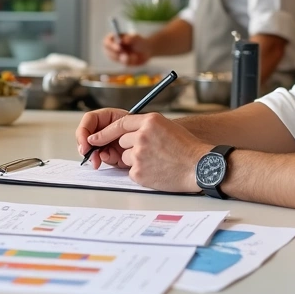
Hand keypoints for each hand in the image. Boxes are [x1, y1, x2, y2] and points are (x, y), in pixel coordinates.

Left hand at [76, 109, 210, 192]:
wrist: (200, 167)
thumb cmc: (187, 148)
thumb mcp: (167, 127)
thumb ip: (147, 126)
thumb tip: (127, 132)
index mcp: (150, 121)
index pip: (120, 123)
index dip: (106, 132)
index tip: (94, 138)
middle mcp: (142, 135)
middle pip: (122, 142)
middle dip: (131, 147)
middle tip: (151, 152)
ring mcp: (139, 154)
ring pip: (126, 157)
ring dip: (136, 160)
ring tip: (158, 162)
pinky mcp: (139, 172)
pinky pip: (132, 171)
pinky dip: (142, 172)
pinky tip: (157, 171)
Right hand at [102, 32, 151, 65]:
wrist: (147, 50)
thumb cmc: (140, 41)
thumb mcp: (137, 38)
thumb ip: (131, 38)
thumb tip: (124, 40)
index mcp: (114, 38)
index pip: (106, 41)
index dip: (110, 45)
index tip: (118, 48)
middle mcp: (113, 47)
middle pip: (107, 52)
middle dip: (116, 54)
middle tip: (125, 55)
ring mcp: (117, 55)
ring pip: (116, 59)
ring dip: (125, 58)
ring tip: (134, 56)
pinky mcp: (122, 62)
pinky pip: (123, 63)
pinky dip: (130, 61)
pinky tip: (135, 58)